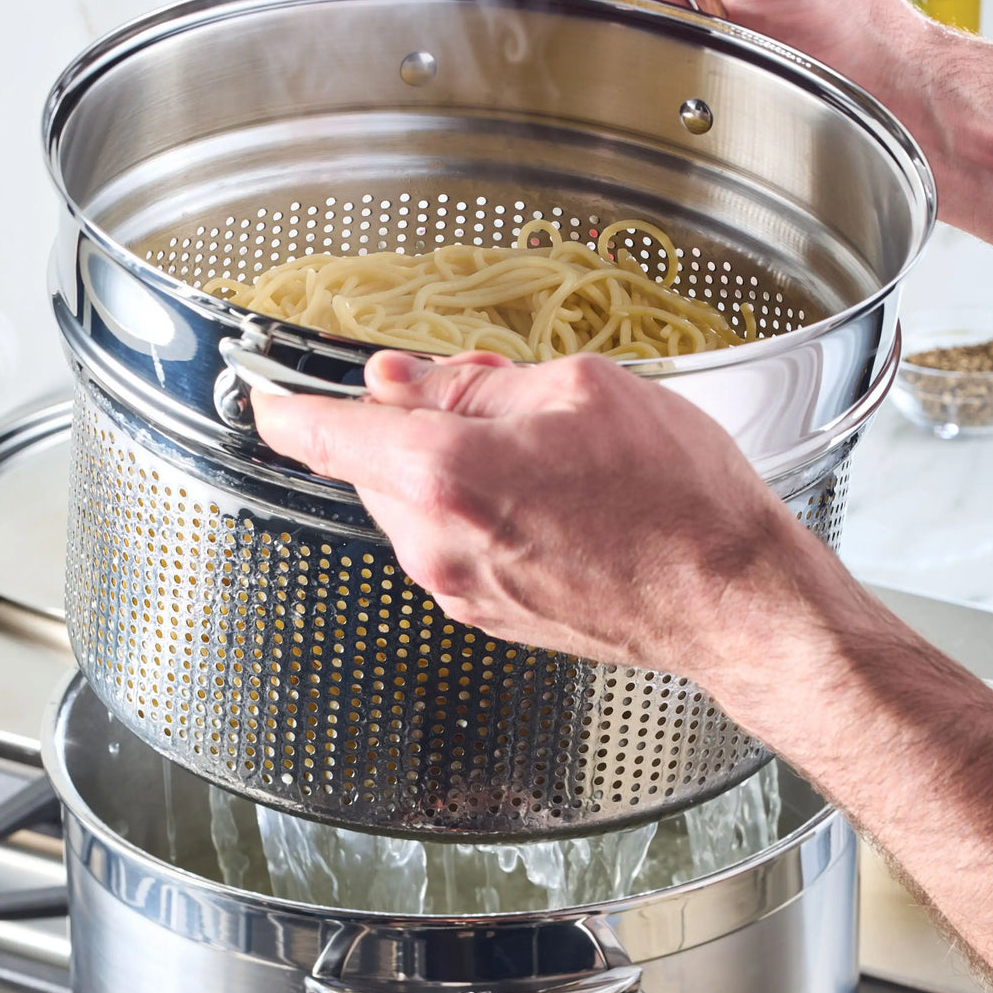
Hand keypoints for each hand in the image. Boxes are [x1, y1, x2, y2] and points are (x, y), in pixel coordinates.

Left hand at [252, 349, 864, 733]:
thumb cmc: (675, 498)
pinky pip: (446, 542)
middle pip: (374, 464)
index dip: (285, 408)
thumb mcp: (577, 391)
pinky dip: (470, 508)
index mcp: (446, 473)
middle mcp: (436, 542)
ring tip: (536, 454)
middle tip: (481, 396)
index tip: (264, 396)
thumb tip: (403, 378)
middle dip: (408, 422)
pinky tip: (543, 498)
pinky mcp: (485, 614)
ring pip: (411, 503)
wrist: (727, 600)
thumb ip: (471, 380)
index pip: (324, 436)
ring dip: (446, 466)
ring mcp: (458, 587)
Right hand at [518, 0, 930, 106]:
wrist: (887, 93)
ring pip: (636, 16)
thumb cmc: (840, 17)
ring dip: (645, 29)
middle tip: (583, 0)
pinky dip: (655, 59)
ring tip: (699, 40)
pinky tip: (681, 62)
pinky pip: (656, 53)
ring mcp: (702, 14)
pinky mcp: (704, 61)